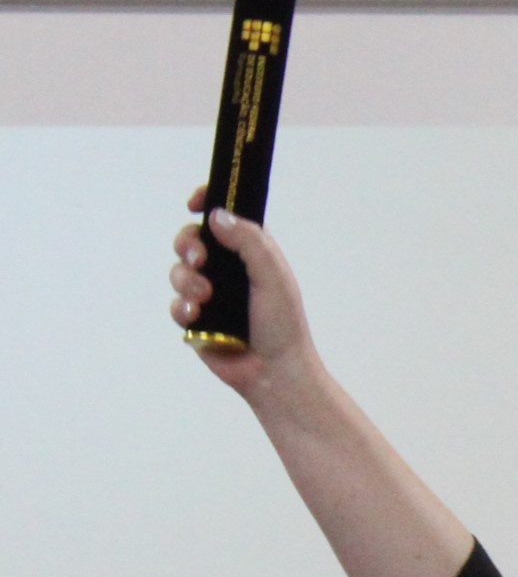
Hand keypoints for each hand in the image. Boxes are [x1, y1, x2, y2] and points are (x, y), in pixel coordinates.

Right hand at [169, 185, 319, 404]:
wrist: (274, 373)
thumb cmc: (282, 324)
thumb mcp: (272, 274)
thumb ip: (248, 240)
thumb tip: (216, 216)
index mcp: (249, 252)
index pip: (224, 216)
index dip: (207, 203)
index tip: (194, 204)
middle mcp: (227, 270)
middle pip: (191, 240)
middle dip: (187, 244)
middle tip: (198, 259)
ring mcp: (210, 295)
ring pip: (179, 271)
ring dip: (185, 279)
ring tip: (204, 296)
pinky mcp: (197, 321)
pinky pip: (177, 305)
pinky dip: (182, 307)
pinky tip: (196, 316)